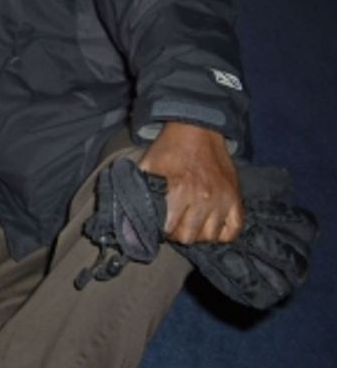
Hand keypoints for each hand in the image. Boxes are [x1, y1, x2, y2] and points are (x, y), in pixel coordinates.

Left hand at [139, 122, 243, 243]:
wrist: (197, 130)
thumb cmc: (169, 149)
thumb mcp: (147, 166)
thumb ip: (140, 190)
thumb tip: (132, 212)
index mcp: (178, 190)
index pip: (168, 229)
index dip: (161, 229)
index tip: (159, 223)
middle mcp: (202, 198)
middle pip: (188, 237)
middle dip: (177, 233)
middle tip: (174, 223)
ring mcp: (222, 200)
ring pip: (209, 237)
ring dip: (198, 233)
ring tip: (190, 223)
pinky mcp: (236, 199)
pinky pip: (232, 231)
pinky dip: (221, 233)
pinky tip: (209, 224)